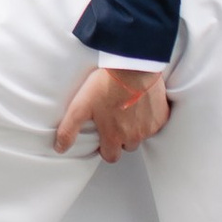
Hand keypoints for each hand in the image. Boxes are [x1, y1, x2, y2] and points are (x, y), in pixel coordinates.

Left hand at [56, 65, 171, 162]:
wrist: (132, 65)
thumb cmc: (106, 83)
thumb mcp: (80, 106)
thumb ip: (69, 130)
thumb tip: (60, 148)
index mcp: (114, 136)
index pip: (111, 156)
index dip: (106, 149)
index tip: (104, 137)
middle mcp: (134, 136)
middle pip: (127, 146)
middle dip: (121, 138)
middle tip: (115, 118)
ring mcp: (150, 127)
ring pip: (142, 135)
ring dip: (136, 127)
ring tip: (127, 108)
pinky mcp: (162, 115)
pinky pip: (157, 123)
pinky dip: (150, 116)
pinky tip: (142, 102)